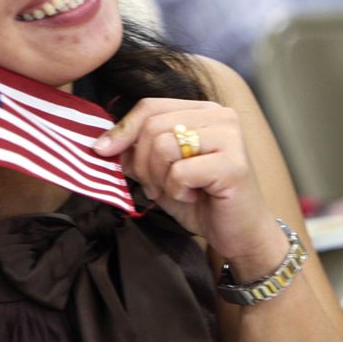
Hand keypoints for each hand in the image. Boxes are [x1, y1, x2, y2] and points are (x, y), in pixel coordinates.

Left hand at [94, 98, 287, 277]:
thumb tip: (103, 144)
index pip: (150, 106)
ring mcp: (230, 137)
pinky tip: (194, 197)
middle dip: (143, 162)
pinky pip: (180, 171)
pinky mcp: (234, 164)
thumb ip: (136, 153)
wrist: (240, 235)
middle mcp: (219, 115)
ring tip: (177, 190)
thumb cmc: (201, 200)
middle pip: (153, 125)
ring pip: (164, 145)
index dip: (122, 129)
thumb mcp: (160, 172)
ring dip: (160, 177)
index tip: (101, 151)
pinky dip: (177, 190)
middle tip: (156, 185)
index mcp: (202, 110)